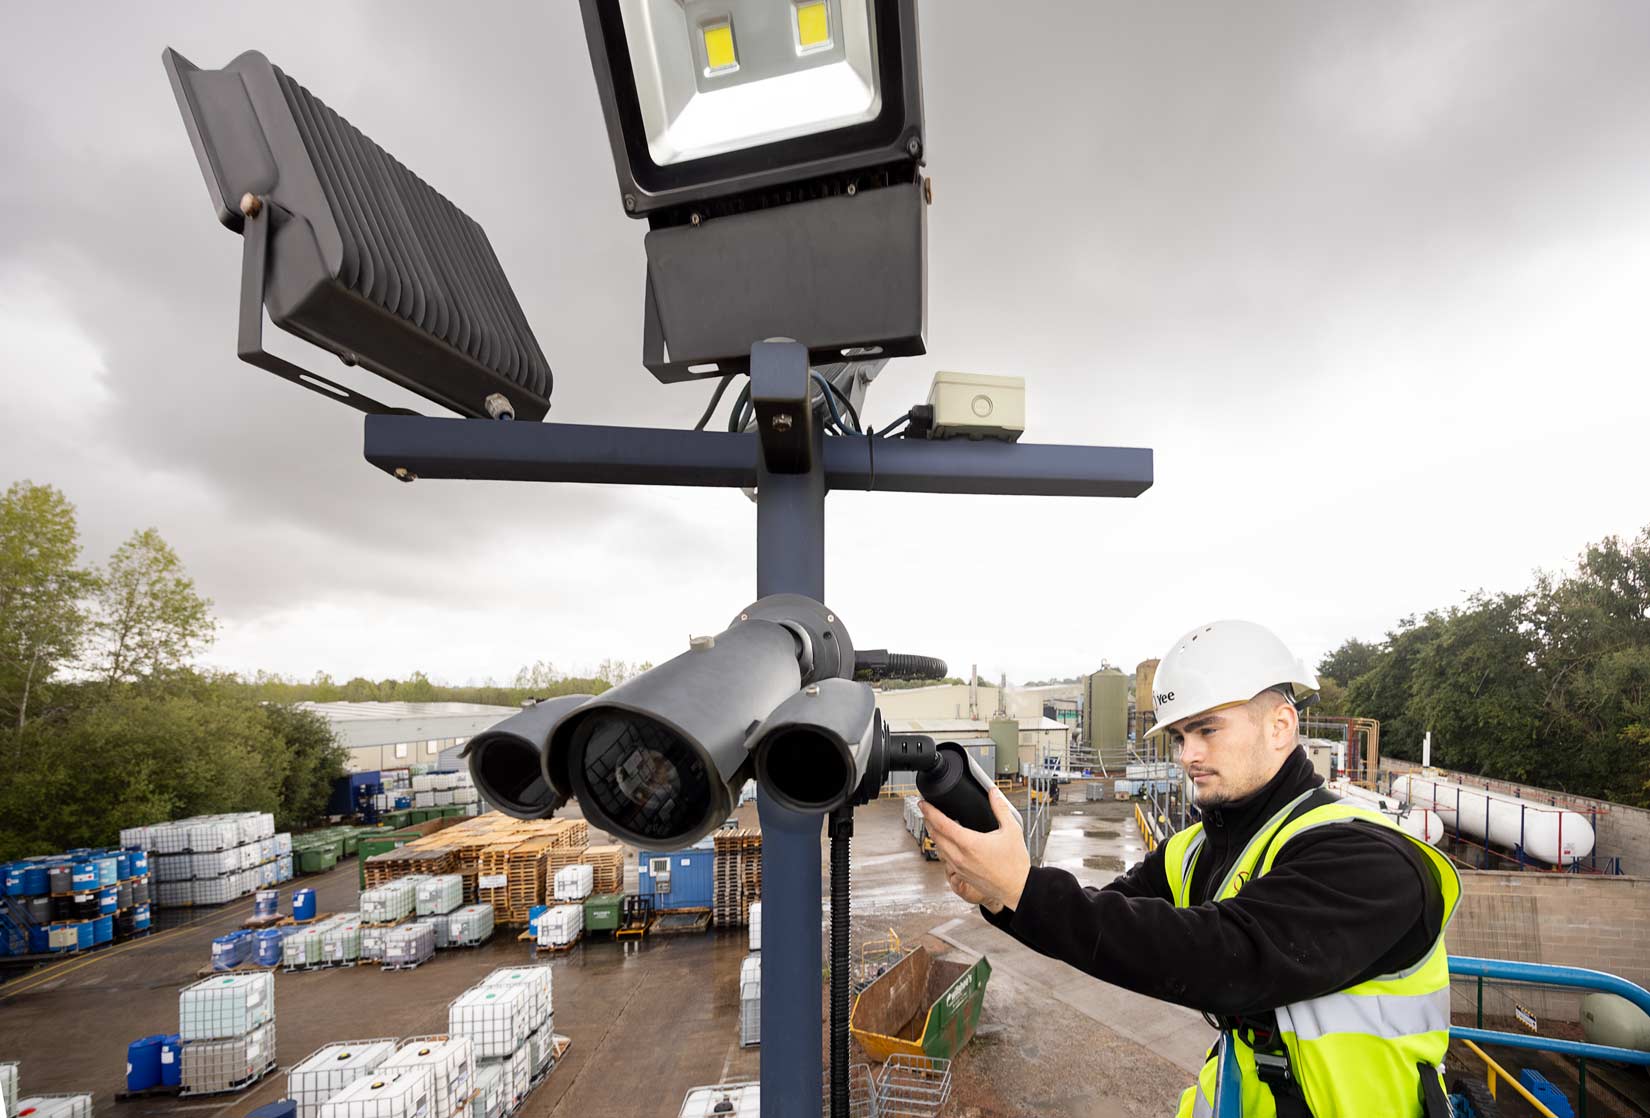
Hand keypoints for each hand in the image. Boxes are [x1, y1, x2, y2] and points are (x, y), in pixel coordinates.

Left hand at [921, 786, 1029, 911]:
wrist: (1018, 888)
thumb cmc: (1015, 863)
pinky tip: (946, 842)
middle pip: (935, 835)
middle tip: (926, 810)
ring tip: (933, 823)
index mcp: (970, 843)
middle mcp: (960, 857)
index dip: (929, 811)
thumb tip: (993, 792)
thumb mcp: (1012, 830)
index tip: (923, 803)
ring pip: (938, 848)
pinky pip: (944, 858)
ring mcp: (959, 868)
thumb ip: (1000, 808)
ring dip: (933, 834)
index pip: (942, 824)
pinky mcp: (961, 875)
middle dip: (928, 820)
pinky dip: (941, 846)